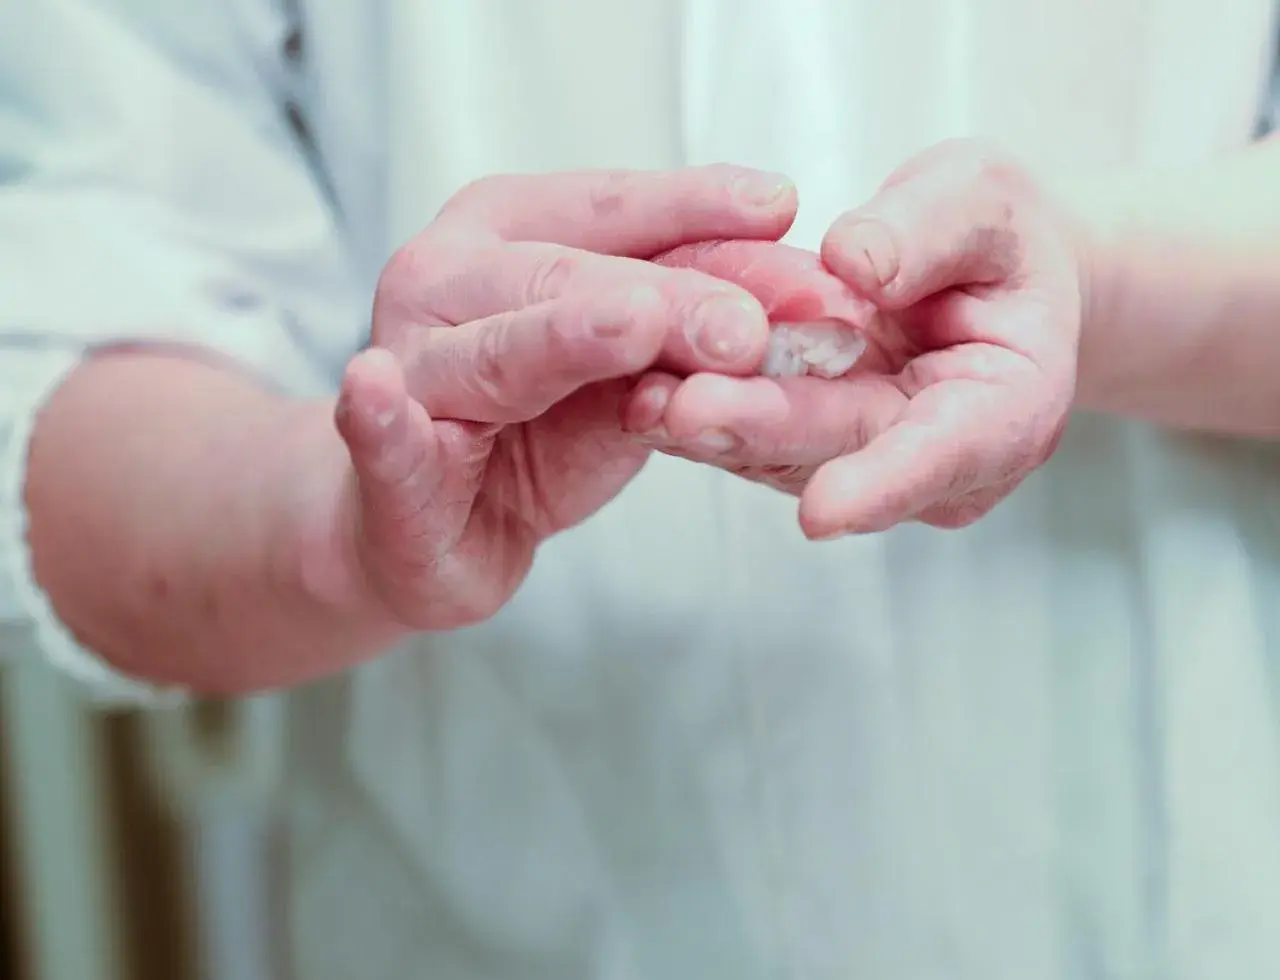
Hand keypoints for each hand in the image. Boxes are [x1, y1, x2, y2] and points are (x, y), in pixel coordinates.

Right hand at [324, 166, 796, 628]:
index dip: (698, 208)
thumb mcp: (634, 371)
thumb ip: (697, 332)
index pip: (614, 208)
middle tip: (751, 325)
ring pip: (497, 350)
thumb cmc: (535, 431)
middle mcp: (447, 278)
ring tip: (633, 325)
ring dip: (566, 338)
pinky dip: (379, 418)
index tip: (780, 207)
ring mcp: (406, 365)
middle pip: (568, 278)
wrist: (433, 526)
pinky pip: (380, 437)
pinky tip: (374, 388)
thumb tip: (814, 302)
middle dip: (669, 298)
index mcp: (509, 232)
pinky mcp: (383, 463)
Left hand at [621, 140, 1083, 538]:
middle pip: (841, 451)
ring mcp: (868, 458)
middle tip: (684, 412)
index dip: (884, 483)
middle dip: (760, 434)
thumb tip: (858, 264)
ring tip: (643, 394)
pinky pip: (752, 430)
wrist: (981, 273)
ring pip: (781, 450)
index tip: (824, 512)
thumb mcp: (984, 200)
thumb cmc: (998, 238)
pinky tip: (644, 384)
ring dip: (710, 427)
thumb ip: (931, 229)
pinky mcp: (811, 445)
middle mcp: (935, 458)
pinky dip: (699, 406)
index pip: (950, 453)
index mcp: (1007, 408)